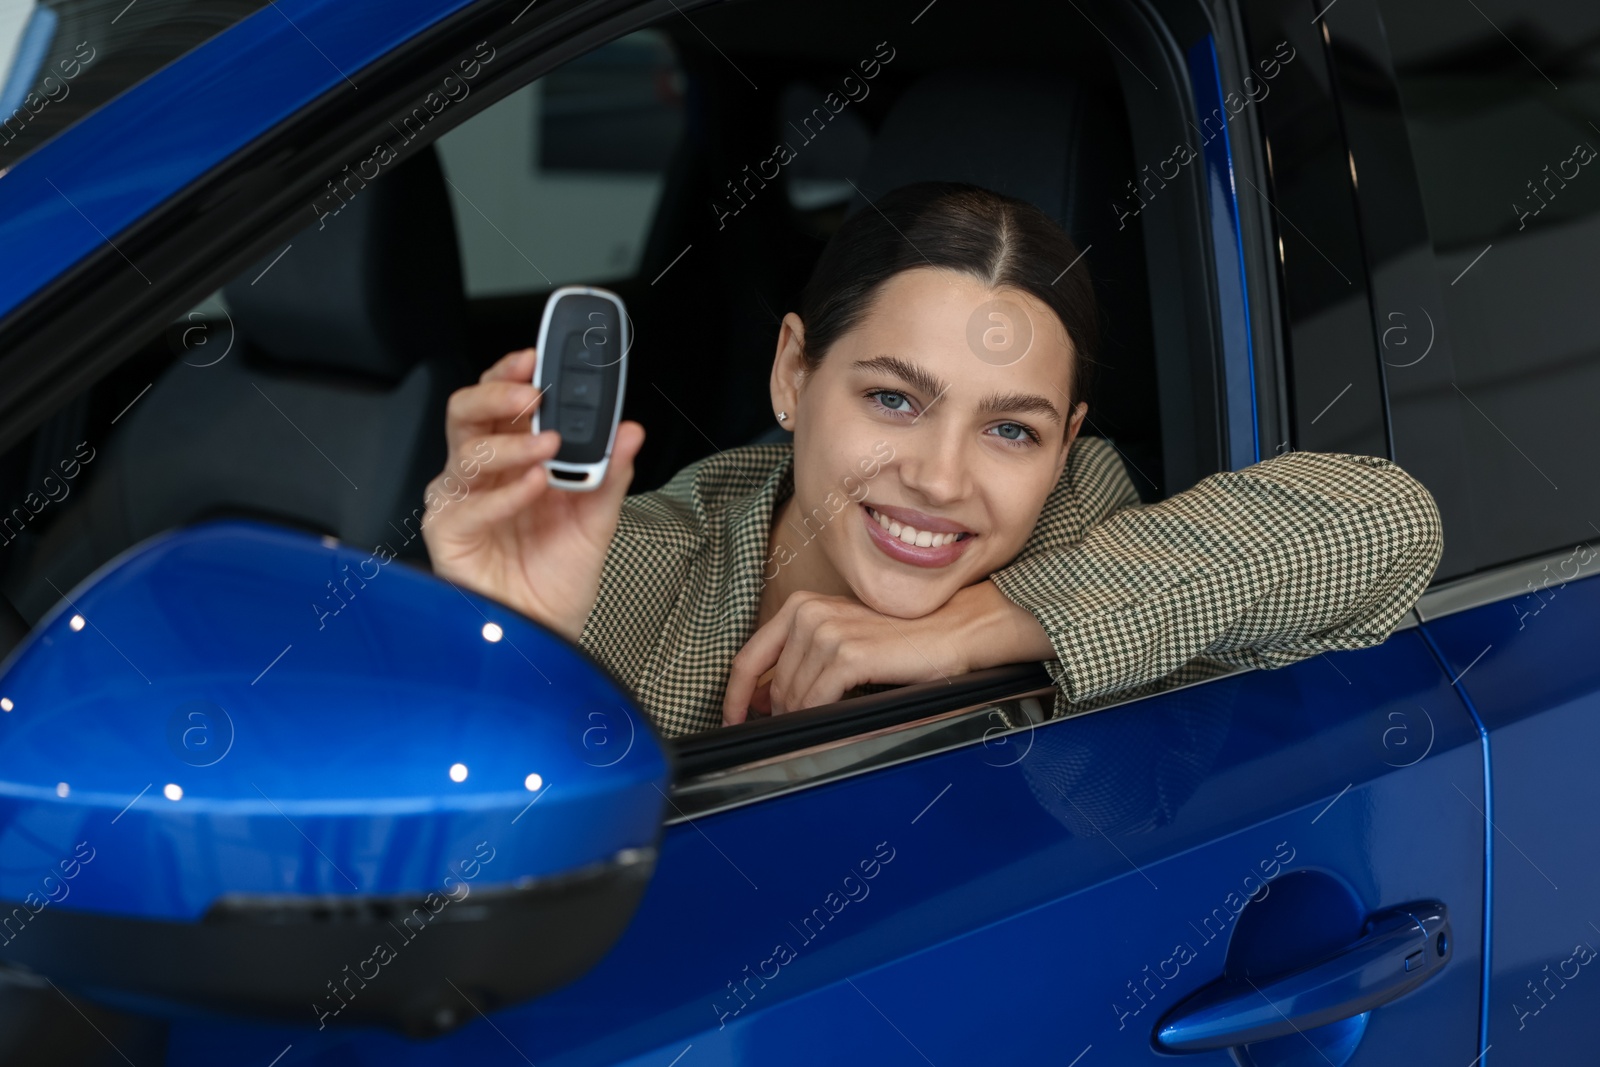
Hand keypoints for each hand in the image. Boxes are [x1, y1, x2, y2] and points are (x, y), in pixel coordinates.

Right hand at [419, 347, 644, 641]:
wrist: (548, 630)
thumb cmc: (558, 575)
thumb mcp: (597, 519)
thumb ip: (611, 473)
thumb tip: (630, 431)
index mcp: (512, 457)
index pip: (502, 400)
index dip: (512, 373)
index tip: (538, 357)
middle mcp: (481, 472)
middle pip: (467, 411)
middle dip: (498, 393)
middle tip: (532, 394)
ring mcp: (461, 499)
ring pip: (467, 450)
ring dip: (512, 444)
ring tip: (548, 448)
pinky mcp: (449, 532)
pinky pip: (469, 504)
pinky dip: (505, 493)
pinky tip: (534, 488)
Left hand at [721, 581, 1055, 725]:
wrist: (956, 631)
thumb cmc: (905, 641)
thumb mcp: (846, 640)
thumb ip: (805, 661)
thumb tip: (767, 702)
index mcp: (802, 606)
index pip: (750, 658)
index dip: (736, 697)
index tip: (733, 723)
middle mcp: (808, 612)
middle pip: (774, 686)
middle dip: (781, 717)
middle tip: (797, 737)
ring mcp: (827, 631)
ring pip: (794, 698)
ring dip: (806, 720)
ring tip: (830, 726)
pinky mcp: (848, 654)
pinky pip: (817, 702)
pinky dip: (821, 720)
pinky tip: (838, 724)